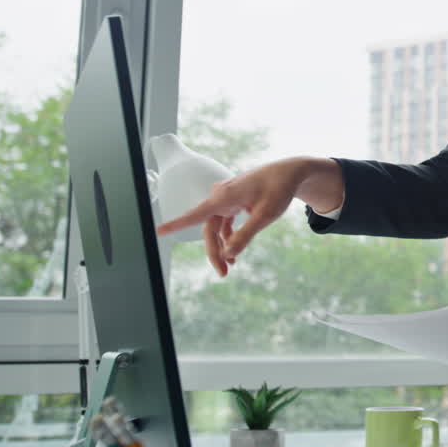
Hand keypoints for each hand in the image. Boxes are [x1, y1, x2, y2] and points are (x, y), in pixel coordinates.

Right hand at [155, 156, 341, 276]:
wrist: (289, 173)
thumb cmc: (278, 190)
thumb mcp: (265, 216)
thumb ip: (245, 235)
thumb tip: (228, 254)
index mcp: (225, 197)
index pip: (195, 214)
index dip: (176, 224)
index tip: (158, 231)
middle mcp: (221, 196)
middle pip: (209, 229)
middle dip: (214, 252)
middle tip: (223, 273)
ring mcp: (226, 198)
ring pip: (216, 227)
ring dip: (221, 246)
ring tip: (229, 266)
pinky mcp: (232, 200)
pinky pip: (223, 222)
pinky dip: (228, 236)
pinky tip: (233, 249)